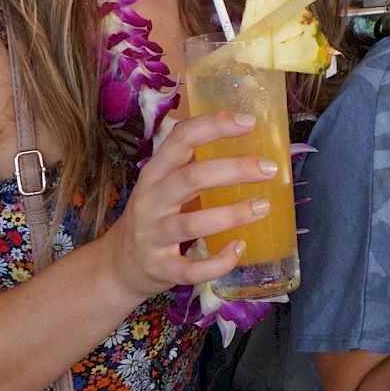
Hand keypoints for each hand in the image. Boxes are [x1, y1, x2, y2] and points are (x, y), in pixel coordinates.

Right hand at [102, 110, 275, 300]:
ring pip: (193, 224)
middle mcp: (151, 201)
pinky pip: (192, 268)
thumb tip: (252, 150)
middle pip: (191, 178)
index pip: (181, 139)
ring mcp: (153, 236)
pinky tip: (239, 248)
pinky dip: (219, 261)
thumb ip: (195, 167)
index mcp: (155, 173)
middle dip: (234, 170)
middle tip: (269, 168)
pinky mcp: (160, 267)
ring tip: (263, 207)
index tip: (250, 122)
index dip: (215, 126)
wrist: (120, 264)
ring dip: (233, 214)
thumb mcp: (164, 185)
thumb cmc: (156, 216)